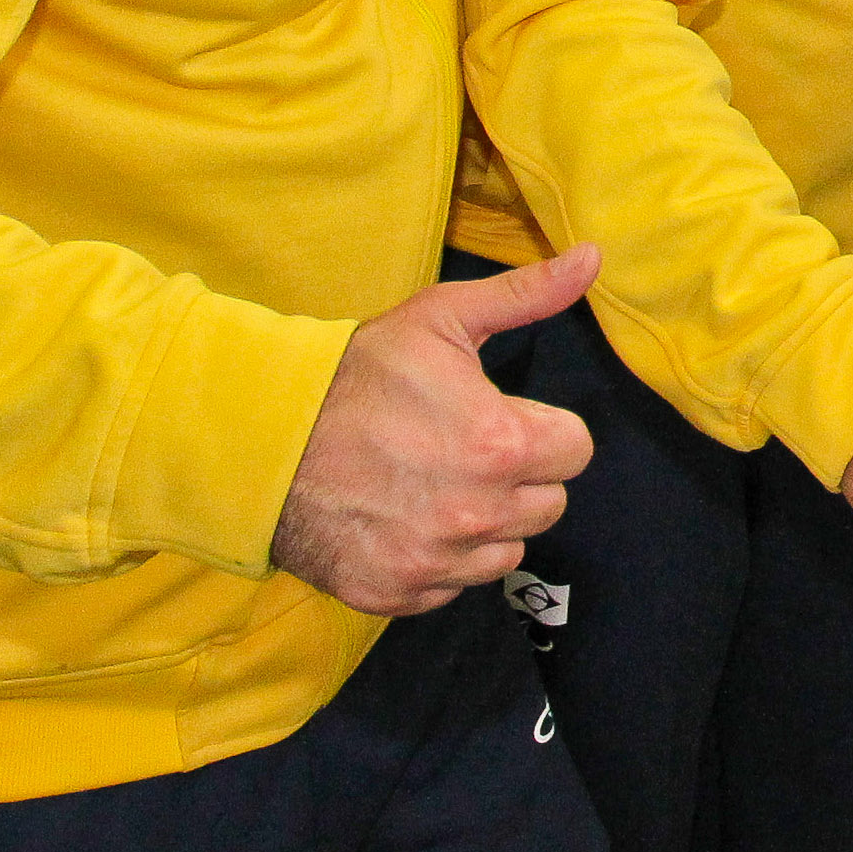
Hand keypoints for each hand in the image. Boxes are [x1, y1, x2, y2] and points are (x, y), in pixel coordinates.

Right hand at [269, 247, 602, 616]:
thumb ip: (528, 294)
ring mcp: (433, 561)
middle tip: (467, 451)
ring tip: (436, 484)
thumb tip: (593, 258)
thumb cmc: (358, 373)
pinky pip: (451, 586)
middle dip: (520, 477)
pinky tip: (405, 520)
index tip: (505, 420)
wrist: (259, 438)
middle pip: (547, 505)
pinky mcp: (394, 593)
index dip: (544, 431)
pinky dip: (439, 561)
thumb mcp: (443, 318)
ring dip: (486, 523)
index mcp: (501, 445)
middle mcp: (476, 513)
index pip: (576, 452)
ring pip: (505, 551)